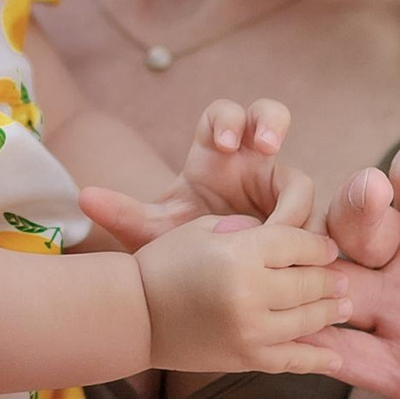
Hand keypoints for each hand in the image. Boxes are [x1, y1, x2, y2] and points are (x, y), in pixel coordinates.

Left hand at [80, 97, 315, 250]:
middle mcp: (251, 162)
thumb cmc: (182, 242)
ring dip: (298, 192)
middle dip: (270, 121)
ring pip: (300, 173)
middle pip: (269, 116)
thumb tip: (84, 198)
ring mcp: (278, 190)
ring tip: (289, 219)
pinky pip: (314, 219)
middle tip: (266, 144)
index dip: (226, 121)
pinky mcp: (299, 224)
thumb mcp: (155, 232)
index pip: (221, 116)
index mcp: (213, 155)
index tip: (225, 145)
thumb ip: (124, 215)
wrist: (208, 282)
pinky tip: (302, 253)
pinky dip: (311, 233)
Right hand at [132, 211, 343, 374]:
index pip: (297, 244)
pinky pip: (293, 360)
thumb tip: (293, 240)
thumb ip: (250, 230)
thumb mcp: (203, 230)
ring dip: (331, 312)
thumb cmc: (165, 263)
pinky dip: (318, 359)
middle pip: (309, 282)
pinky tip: (335, 356)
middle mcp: (250, 292)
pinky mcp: (246, 359)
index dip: (318, 245)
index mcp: (239, 253)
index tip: (328, 248)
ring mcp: (250, 330)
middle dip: (331, 279)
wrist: (134, 314)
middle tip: (344, 279)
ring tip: (344, 307)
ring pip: (309, 320)